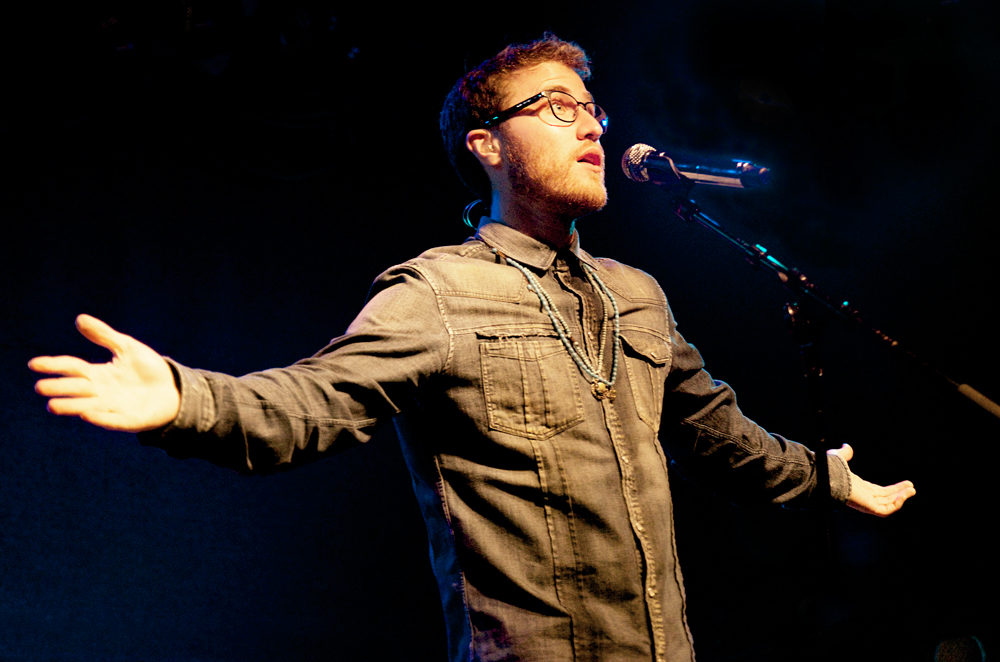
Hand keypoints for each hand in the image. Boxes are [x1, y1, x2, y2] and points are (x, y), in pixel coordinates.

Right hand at [29, 314, 180, 431]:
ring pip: (87, 407)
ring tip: (52, 406)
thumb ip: (105, 336)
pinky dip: (101, 418)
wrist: (173, 389)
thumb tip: (79, 319)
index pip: (72, 368)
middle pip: (76, 388)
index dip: (54, 365)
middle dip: (59, 388)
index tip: (34, 364)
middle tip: (40, 387)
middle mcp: (100, 392)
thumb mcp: (127, 347)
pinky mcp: (128, 419)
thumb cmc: (148, 368)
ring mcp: (113, 407)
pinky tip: (88, 415)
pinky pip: (113, 420)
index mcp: (98, 374)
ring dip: (71, 406)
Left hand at [828, 444, 915, 516]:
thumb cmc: (830, 469)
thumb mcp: (839, 458)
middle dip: (899, 493)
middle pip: (885, 498)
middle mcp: (863, 496)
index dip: (892, 489)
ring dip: (901, 498)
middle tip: (912, 488)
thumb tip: (847, 446)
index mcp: (858, 487)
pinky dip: (896, 504)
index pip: (879, 491)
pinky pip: (886, 510)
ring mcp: (866, 503)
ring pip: (888, 504)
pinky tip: (903, 494)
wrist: (827, 477)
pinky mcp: (868, 508)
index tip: (905, 483)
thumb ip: (845, 453)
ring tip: (912, 490)